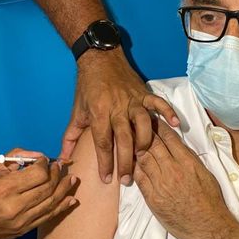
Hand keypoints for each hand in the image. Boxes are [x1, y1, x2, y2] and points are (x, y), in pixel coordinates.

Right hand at [0, 149, 77, 238]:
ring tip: (72, 179)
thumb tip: (37, 156)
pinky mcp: (23, 230)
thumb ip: (15, 159)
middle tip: (61, 166)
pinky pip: (47, 217)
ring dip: (64, 190)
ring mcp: (20, 221)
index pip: (38, 174)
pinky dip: (61, 207)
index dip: (45, 164)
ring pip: (51, 203)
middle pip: (47, 188)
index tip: (44, 160)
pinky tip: (70, 199)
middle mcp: (14, 206)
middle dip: (57, 175)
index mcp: (3, 189)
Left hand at [61, 49, 178, 184]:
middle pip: (124, 139)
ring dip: (144, 141)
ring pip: (143, 124)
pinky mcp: (144, 93)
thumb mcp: (77, 111)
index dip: (105, 163)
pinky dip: (167, 113)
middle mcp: (117, 107)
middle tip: (127, 179)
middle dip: (126, 161)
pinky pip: (158, 103)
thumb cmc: (87, 87)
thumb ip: (70, 136)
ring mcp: (133, 100)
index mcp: (99, 112)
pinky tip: (175, 125)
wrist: (99, 58)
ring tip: (143, 157)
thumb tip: (62, 158)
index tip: (107, 179)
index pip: (103, 143)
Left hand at [133, 120, 234, 238]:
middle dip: (142, 133)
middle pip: (152, 145)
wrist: (208, 226)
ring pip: (143, 159)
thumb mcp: (204, 174)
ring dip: (134, 149)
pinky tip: (129, 163)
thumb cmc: (210, 201)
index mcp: (188, 162)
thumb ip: (189, 159)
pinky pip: (140, 179)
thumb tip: (177, 148)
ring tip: (127, 140)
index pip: (169, 138)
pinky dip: (134, 169)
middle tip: (134, 124)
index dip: (158, 127)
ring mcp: (161, 184)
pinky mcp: (153, 198)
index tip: (151, 119)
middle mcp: (173, 170)